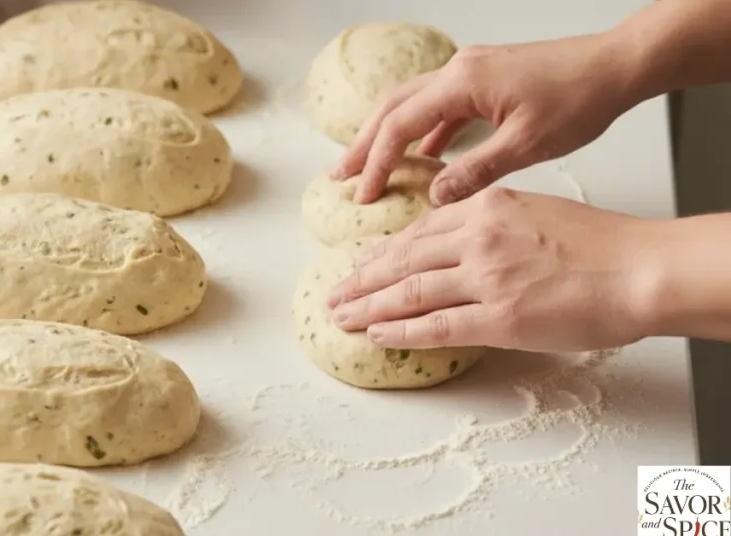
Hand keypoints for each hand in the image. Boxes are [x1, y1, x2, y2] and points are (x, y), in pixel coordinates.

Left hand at [324, 188, 656, 352]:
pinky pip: (435, 326)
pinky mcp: (499, 318)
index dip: (383, 252)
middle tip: (334, 293)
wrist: (639, 268)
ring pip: (409, 292)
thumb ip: (491, 222)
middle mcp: (477, 238)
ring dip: (368, 306)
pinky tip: (376, 334)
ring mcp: (486, 278)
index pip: (419, 232)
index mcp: (486, 208)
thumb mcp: (535, 210)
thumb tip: (459, 242)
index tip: (361, 263)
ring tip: (341, 316)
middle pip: (402, 260)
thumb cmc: (599, 244)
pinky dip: (399, 331)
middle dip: (361, 279)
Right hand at [332, 32, 646, 205]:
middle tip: (341, 176)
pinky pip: (439, 106)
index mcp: (462, 83)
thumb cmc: (580, 99)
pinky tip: (423, 156)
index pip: (400, 125)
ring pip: (412, 104)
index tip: (364, 194)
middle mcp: (458, 71)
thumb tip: (435, 197)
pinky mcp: (484, 80)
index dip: (378, 162)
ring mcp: (470, 72)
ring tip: (369, 167)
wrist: (616, 65)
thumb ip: (475, 171)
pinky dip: (423, 131)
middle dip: (364, 143)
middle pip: (392, 107)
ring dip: (388, 136)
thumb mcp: (526, 145)